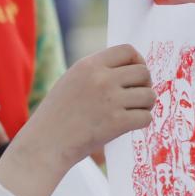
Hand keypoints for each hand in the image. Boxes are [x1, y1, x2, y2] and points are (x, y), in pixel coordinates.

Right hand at [0, 44, 152, 195]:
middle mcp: (101, 78)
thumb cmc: (57, 116)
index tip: (135, 76)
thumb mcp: (71, 81)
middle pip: (143, 72)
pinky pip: (146, 117)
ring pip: (149, 95)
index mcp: (89, 65)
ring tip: (133, 113)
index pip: (128, 51)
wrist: (45, 144)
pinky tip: (129, 126)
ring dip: (145, 105)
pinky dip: (142, 122)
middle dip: (145, 85)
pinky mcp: (117, 122)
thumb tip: (132, 70)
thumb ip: (97, 72)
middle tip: (137, 98)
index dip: (138, 62)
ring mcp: (111, 100)